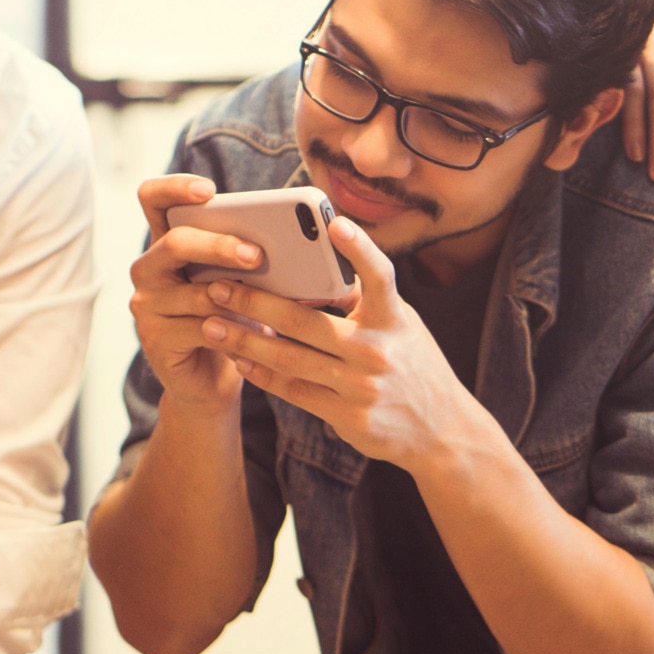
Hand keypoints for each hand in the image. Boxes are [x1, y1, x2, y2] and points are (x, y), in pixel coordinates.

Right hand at [124, 174, 281, 414]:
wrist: (212, 381)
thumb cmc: (232, 321)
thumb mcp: (241, 283)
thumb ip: (250, 257)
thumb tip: (298, 243)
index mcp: (167, 244)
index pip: (153, 199)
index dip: (175, 188)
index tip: (210, 190)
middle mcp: (148, 269)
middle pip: (174, 241)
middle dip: (219, 244)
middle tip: (258, 255)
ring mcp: (146, 304)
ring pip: (192, 291)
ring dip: (235, 296)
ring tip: (269, 303)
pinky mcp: (155, 338)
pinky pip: (198, 328)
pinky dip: (231, 330)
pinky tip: (255, 334)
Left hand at [199, 218, 489, 475]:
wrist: (442, 432)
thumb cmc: (415, 366)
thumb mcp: (403, 327)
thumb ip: (365, 301)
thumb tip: (318, 265)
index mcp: (395, 319)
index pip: (380, 276)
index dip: (359, 248)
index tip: (333, 221)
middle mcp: (378, 350)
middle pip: (306, 321)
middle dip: (256, 303)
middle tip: (218, 286)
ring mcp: (361, 387)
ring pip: (290, 359)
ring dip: (245, 341)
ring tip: (211, 324)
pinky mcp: (348, 417)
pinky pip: (295, 392)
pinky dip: (264, 375)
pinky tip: (240, 359)